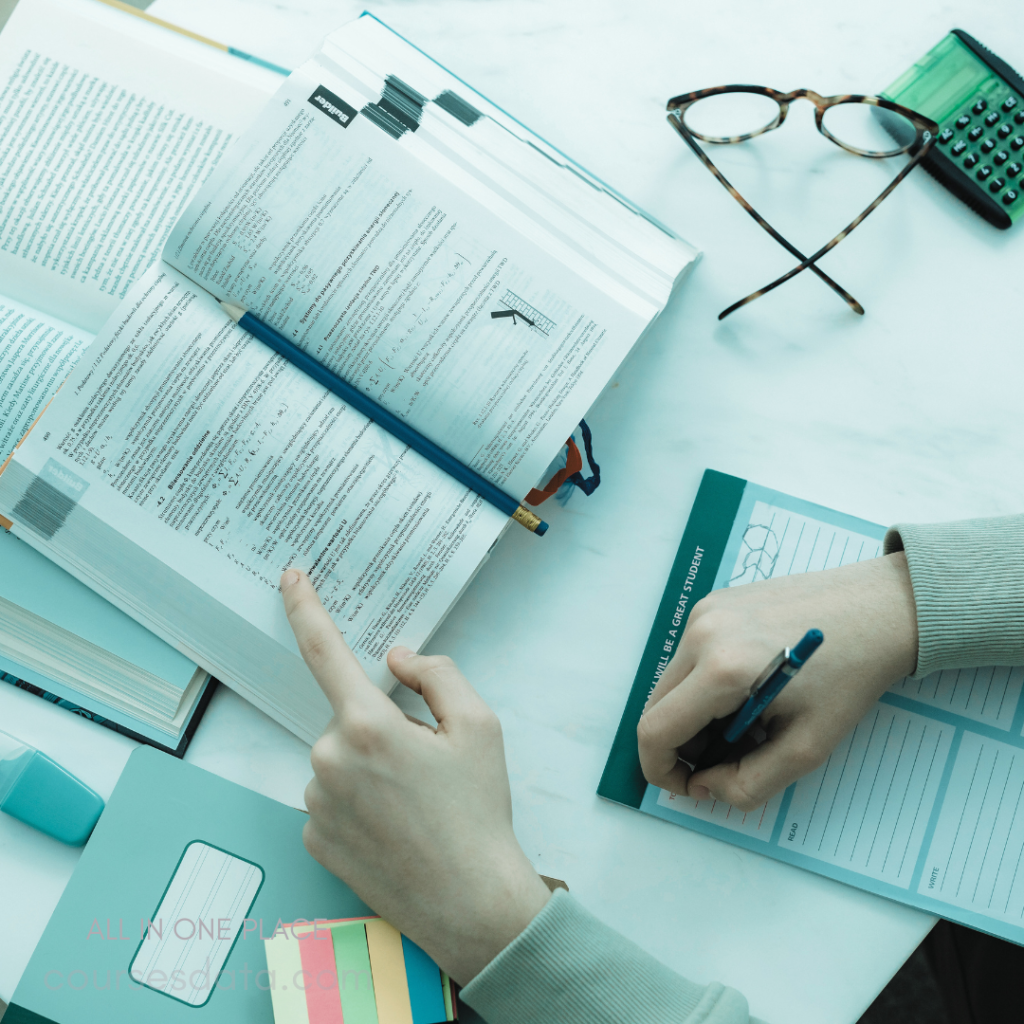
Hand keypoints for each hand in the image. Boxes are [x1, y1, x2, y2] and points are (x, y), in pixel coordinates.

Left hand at [280, 569, 550, 984]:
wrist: (470, 902)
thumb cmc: (479, 811)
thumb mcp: (480, 725)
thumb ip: (436, 673)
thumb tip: (396, 659)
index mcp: (367, 725)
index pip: (324, 650)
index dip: (304, 607)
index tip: (290, 577)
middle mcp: (328, 761)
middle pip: (349, 717)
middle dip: (382, 727)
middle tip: (427, 765)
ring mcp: (315, 803)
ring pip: (339, 759)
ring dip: (369, 766)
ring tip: (415, 804)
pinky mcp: (313, 839)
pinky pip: (331, 798)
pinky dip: (357, 801)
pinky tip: (393, 827)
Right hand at [637, 553, 917, 810]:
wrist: (878, 609)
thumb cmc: (850, 677)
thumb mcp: (807, 747)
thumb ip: (749, 783)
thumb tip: (706, 786)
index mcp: (721, 669)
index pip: (656, 730)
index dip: (662, 770)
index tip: (690, 786)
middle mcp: (701, 633)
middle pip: (656, 706)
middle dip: (680, 745)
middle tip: (724, 760)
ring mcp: (704, 612)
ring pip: (671, 682)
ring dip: (694, 714)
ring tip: (745, 723)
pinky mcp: (713, 603)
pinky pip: (689, 656)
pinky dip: (704, 684)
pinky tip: (747, 690)